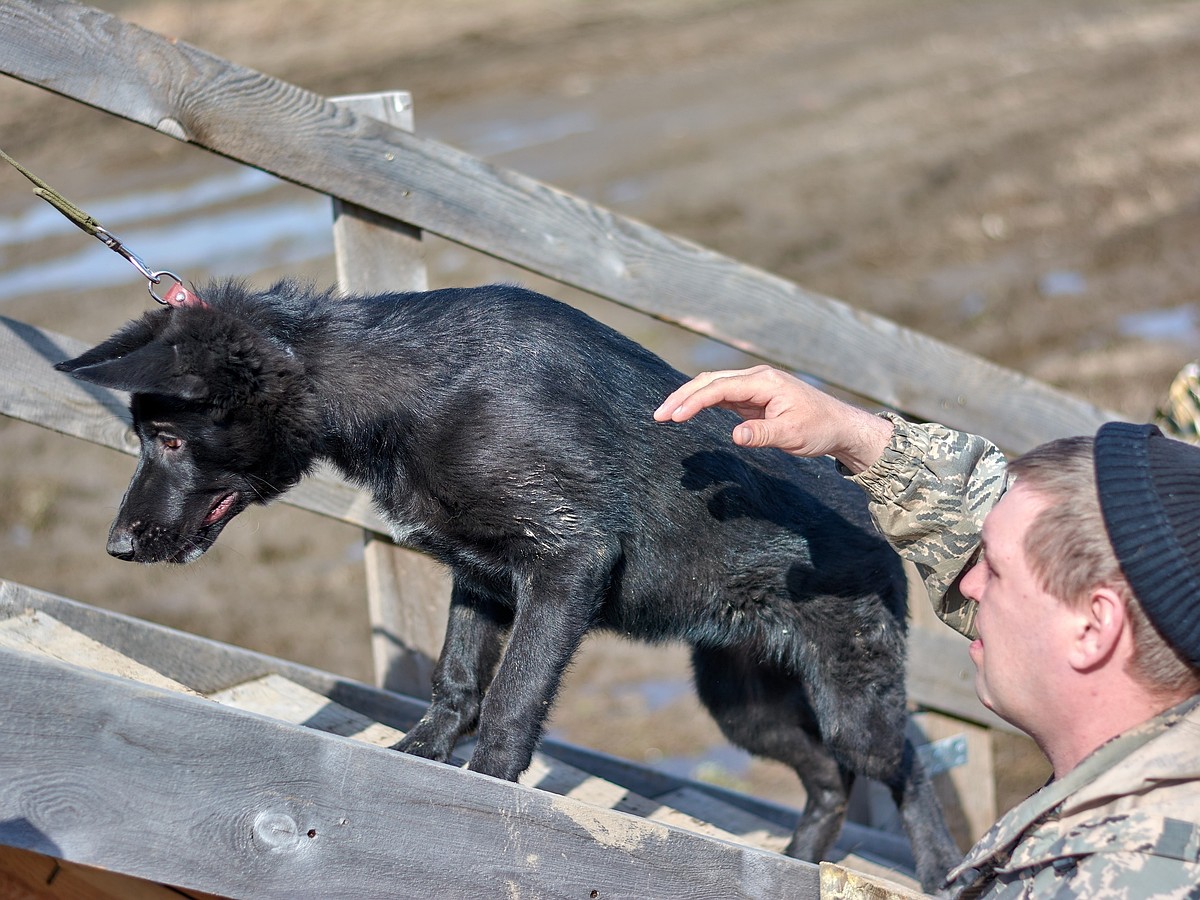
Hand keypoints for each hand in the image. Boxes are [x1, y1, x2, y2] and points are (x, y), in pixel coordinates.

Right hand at [653, 365, 892, 472]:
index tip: (674, 416)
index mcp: (765, 382)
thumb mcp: (792, 435)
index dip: (693, 400)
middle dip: (683, 396)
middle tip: (659, 415)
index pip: (720, 387)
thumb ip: (762, 434)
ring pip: (714, 386)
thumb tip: (734, 435)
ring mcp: (755, 387)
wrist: (841, 427)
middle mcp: (757, 378)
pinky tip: (688, 412)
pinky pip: (722, 396)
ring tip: (666, 414)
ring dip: (689, 398)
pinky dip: (702, 402)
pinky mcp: (755, 397)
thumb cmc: (820, 429)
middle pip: (711, 381)